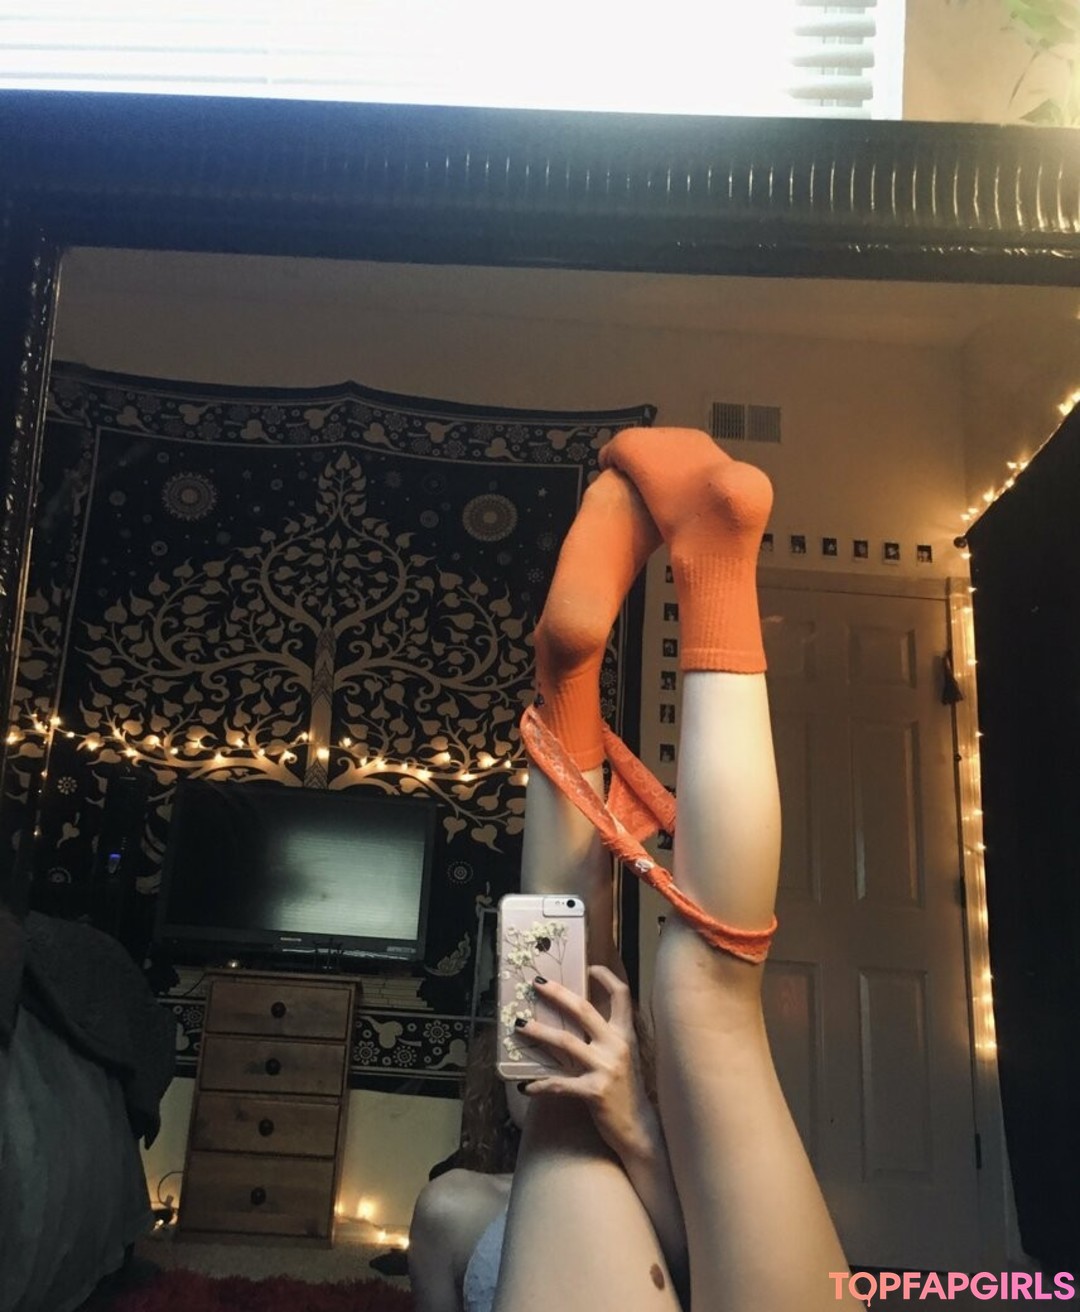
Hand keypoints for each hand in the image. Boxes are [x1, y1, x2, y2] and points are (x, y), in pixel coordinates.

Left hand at [516, 965, 656, 1163]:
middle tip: (538, 983)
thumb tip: (575, 1018)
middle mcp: (617, 1046)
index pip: (622, 996)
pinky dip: (542, 1085)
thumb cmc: (626, 1091)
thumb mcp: (621, 1057)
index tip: (590, 968)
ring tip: (520, 1025)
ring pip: (566, 1042)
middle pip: (584, 1011)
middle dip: (558, 994)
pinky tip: (527, 1087)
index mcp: (625, 1034)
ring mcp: (606, 1068)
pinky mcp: (595, 1092)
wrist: (639, 1129)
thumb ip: (604, 1037)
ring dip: (539, 1032)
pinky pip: (561, 1084)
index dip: (606, 978)